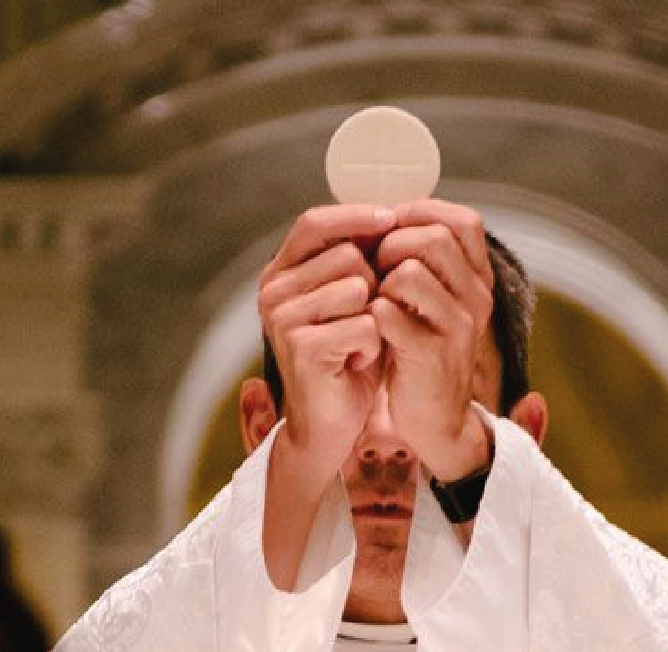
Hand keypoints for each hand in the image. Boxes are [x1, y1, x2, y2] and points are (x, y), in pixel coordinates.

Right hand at [258, 204, 397, 492]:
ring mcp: (282, 318)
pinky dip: (372, 345)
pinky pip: (363, 324)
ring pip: (357, 287)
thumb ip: (360, 259)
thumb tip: (390, 211)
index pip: (314, 223)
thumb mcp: (353, 300)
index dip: (355, 216)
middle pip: (346, 255)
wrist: (331, 423)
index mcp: (281, 273)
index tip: (393, 218)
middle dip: (373, 283)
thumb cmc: (347, 356)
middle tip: (365, 318)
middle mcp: (273, 291)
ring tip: (359, 341)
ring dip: (374, 316)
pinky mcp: (301, 347)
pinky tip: (356, 361)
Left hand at [369, 200, 494, 480]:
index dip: (422, 214)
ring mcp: (458, 328)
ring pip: (409, 272)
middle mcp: (476, 299)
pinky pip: (389, 313)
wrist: (436, 422)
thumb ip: (423, 263)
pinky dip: (370, 315)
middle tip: (375, 268)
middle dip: (391, 245)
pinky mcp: (431, 356)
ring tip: (374, 302)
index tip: (391, 229)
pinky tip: (369, 329)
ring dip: (379, 281)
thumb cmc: (422, 353)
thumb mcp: (433, 303)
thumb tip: (386, 215)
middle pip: (433, 238)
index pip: (463, 221)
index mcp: (478, 281)